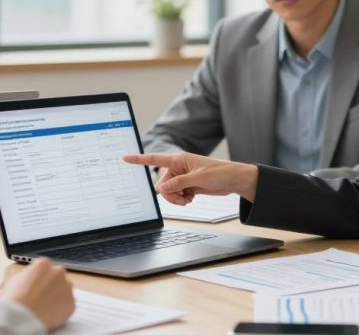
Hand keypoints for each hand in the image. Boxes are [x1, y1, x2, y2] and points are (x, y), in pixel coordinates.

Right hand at [0, 258, 74, 330]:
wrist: (20, 318)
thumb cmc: (14, 300)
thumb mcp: (13, 280)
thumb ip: (26, 275)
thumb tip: (27, 279)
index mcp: (44, 264)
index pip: (45, 268)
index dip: (39, 278)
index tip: (36, 286)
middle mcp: (58, 272)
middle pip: (57, 277)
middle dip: (51, 286)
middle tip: (41, 297)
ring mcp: (67, 288)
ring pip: (64, 290)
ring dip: (57, 296)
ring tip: (44, 306)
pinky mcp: (71, 303)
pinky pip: (67, 305)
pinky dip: (61, 309)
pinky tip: (49, 313)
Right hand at [122, 152, 258, 203]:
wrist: (233, 181)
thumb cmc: (220, 173)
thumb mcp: (198, 178)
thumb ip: (179, 183)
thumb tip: (162, 188)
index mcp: (179, 160)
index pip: (155, 159)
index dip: (139, 159)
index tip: (125, 157)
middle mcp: (178, 168)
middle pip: (161, 184)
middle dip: (169, 194)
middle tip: (183, 198)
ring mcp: (182, 178)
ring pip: (168, 192)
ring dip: (175, 198)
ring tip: (188, 199)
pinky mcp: (187, 186)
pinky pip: (175, 196)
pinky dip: (181, 200)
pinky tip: (191, 198)